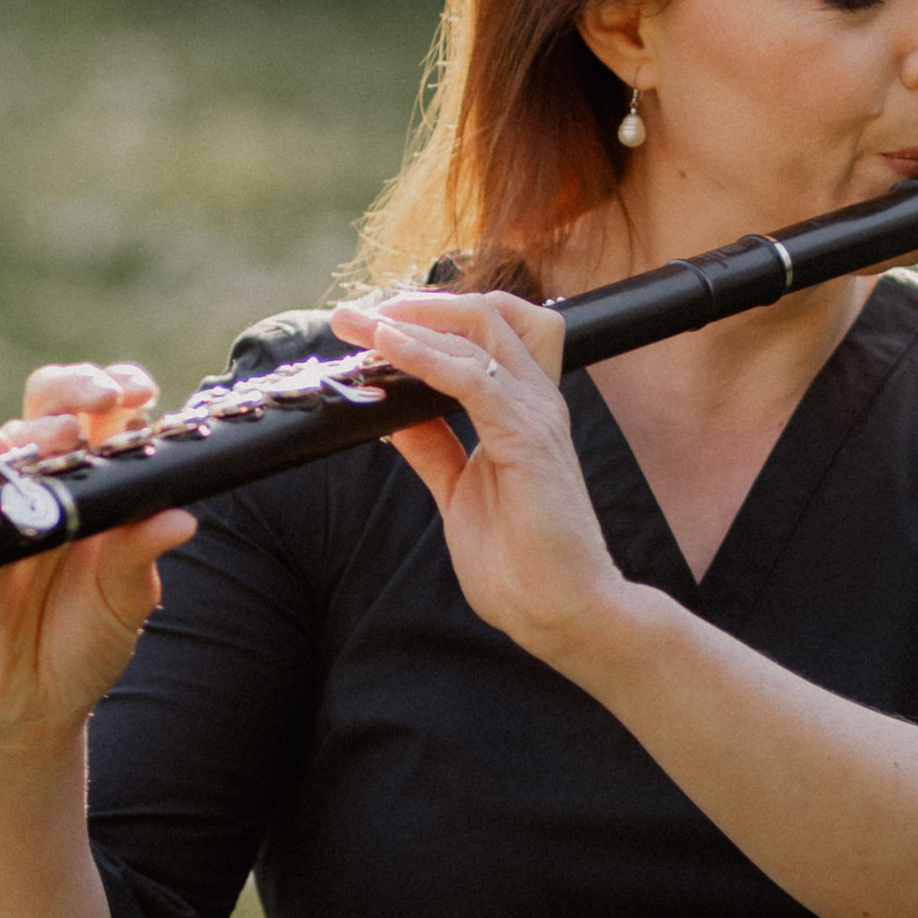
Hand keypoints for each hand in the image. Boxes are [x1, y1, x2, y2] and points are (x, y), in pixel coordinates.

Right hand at [0, 361, 197, 740]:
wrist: (34, 701)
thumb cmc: (86, 639)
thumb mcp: (127, 598)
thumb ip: (143, 554)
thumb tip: (182, 518)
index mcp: (99, 486)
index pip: (106, 416)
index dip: (120, 390)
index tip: (140, 393)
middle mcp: (51, 484)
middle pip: (52, 405)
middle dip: (78, 385)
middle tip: (105, 396)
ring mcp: (7, 506)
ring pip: (12, 439)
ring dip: (40, 429)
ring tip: (67, 437)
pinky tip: (5, 467)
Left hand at [325, 289, 628, 665]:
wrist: (560, 612)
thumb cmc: (522, 562)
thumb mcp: (458, 491)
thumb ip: (432, 447)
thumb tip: (392, 416)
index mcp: (523, 411)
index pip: (487, 335)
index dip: (432, 318)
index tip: (370, 326)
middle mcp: (535, 402)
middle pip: (488, 314)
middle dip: (419, 304)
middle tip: (358, 317)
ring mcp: (536, 416)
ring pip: (481, 331)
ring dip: (412, 321)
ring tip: (360, 324)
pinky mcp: (527, 440)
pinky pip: (472, 378)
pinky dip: (425, 356)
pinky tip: (388, 349)